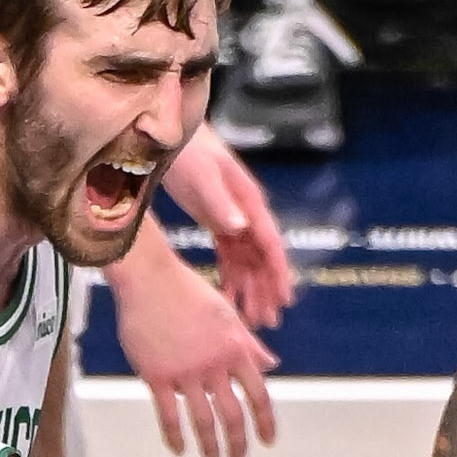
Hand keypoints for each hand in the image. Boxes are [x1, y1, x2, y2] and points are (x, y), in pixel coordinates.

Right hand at [113, 246, 278, 456]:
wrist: (150, 278)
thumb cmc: (187, 291)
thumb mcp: (227, 315)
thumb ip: (250, 344)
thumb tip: (272, 364)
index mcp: (235, 348)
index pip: (258, 394)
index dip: (266, 421)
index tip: (268, 440)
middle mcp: (214, 364)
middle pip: (233, 414)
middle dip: (238, 441)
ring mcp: (185, 372)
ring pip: (203, 419)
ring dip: (210, 445)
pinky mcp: (157, 376)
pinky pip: (168, 415)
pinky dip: (175, 436)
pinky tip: (180, 450)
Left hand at [161, 123, 294, 329]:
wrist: (172, 134)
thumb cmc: (188, 150)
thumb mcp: (202, 175)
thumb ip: (221, 202)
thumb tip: (241, 227)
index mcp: (249, 202)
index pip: (270, 244)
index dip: (278, 274)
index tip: (284, 300)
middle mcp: (246, 212)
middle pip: (262, 259)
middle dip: (266, 291)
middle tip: (267, 322)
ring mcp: (233, 217)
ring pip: (247, 262)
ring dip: (250, 290)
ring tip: (251, 320)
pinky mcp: (217, 220)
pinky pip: (229, 256)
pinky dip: (231, 278)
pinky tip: (228, 299)